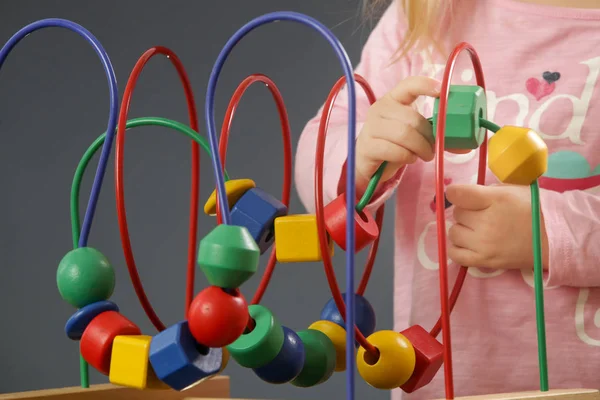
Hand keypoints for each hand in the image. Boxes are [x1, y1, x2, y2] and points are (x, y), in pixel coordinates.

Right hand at [355, 76, 438, 192]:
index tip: (440, 91)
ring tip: (423, 155)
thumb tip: (466, 145)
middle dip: (428, 136)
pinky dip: (407, 157)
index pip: (409, 84)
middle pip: (412, 118)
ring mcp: (371, 127)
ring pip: (404, 135)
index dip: (425, 85)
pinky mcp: (368, 146)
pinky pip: (394, 150)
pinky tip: (408, 159)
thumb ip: (437, 137)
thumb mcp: (416, 135)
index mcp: (393, 99)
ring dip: (420, 148)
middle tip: (433, 148)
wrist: (369, 163)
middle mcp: (380, 109)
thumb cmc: (394, 144)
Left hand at [445, 184, 548, 269]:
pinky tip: (468, 243)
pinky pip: (455, 254)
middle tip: (481, 214)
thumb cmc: (533, 210)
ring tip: (477, 229)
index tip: (460, 195)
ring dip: (462, 229)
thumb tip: (461, 195)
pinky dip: (457, 248)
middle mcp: (487, 222)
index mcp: (495, 200)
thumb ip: (484, 191)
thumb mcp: (510, 191)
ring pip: (454, 232)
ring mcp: (484, 244)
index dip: (456, 193)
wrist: (554, 237)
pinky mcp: (484, 261)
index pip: (457, 194)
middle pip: (457, 213)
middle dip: (466, 211)